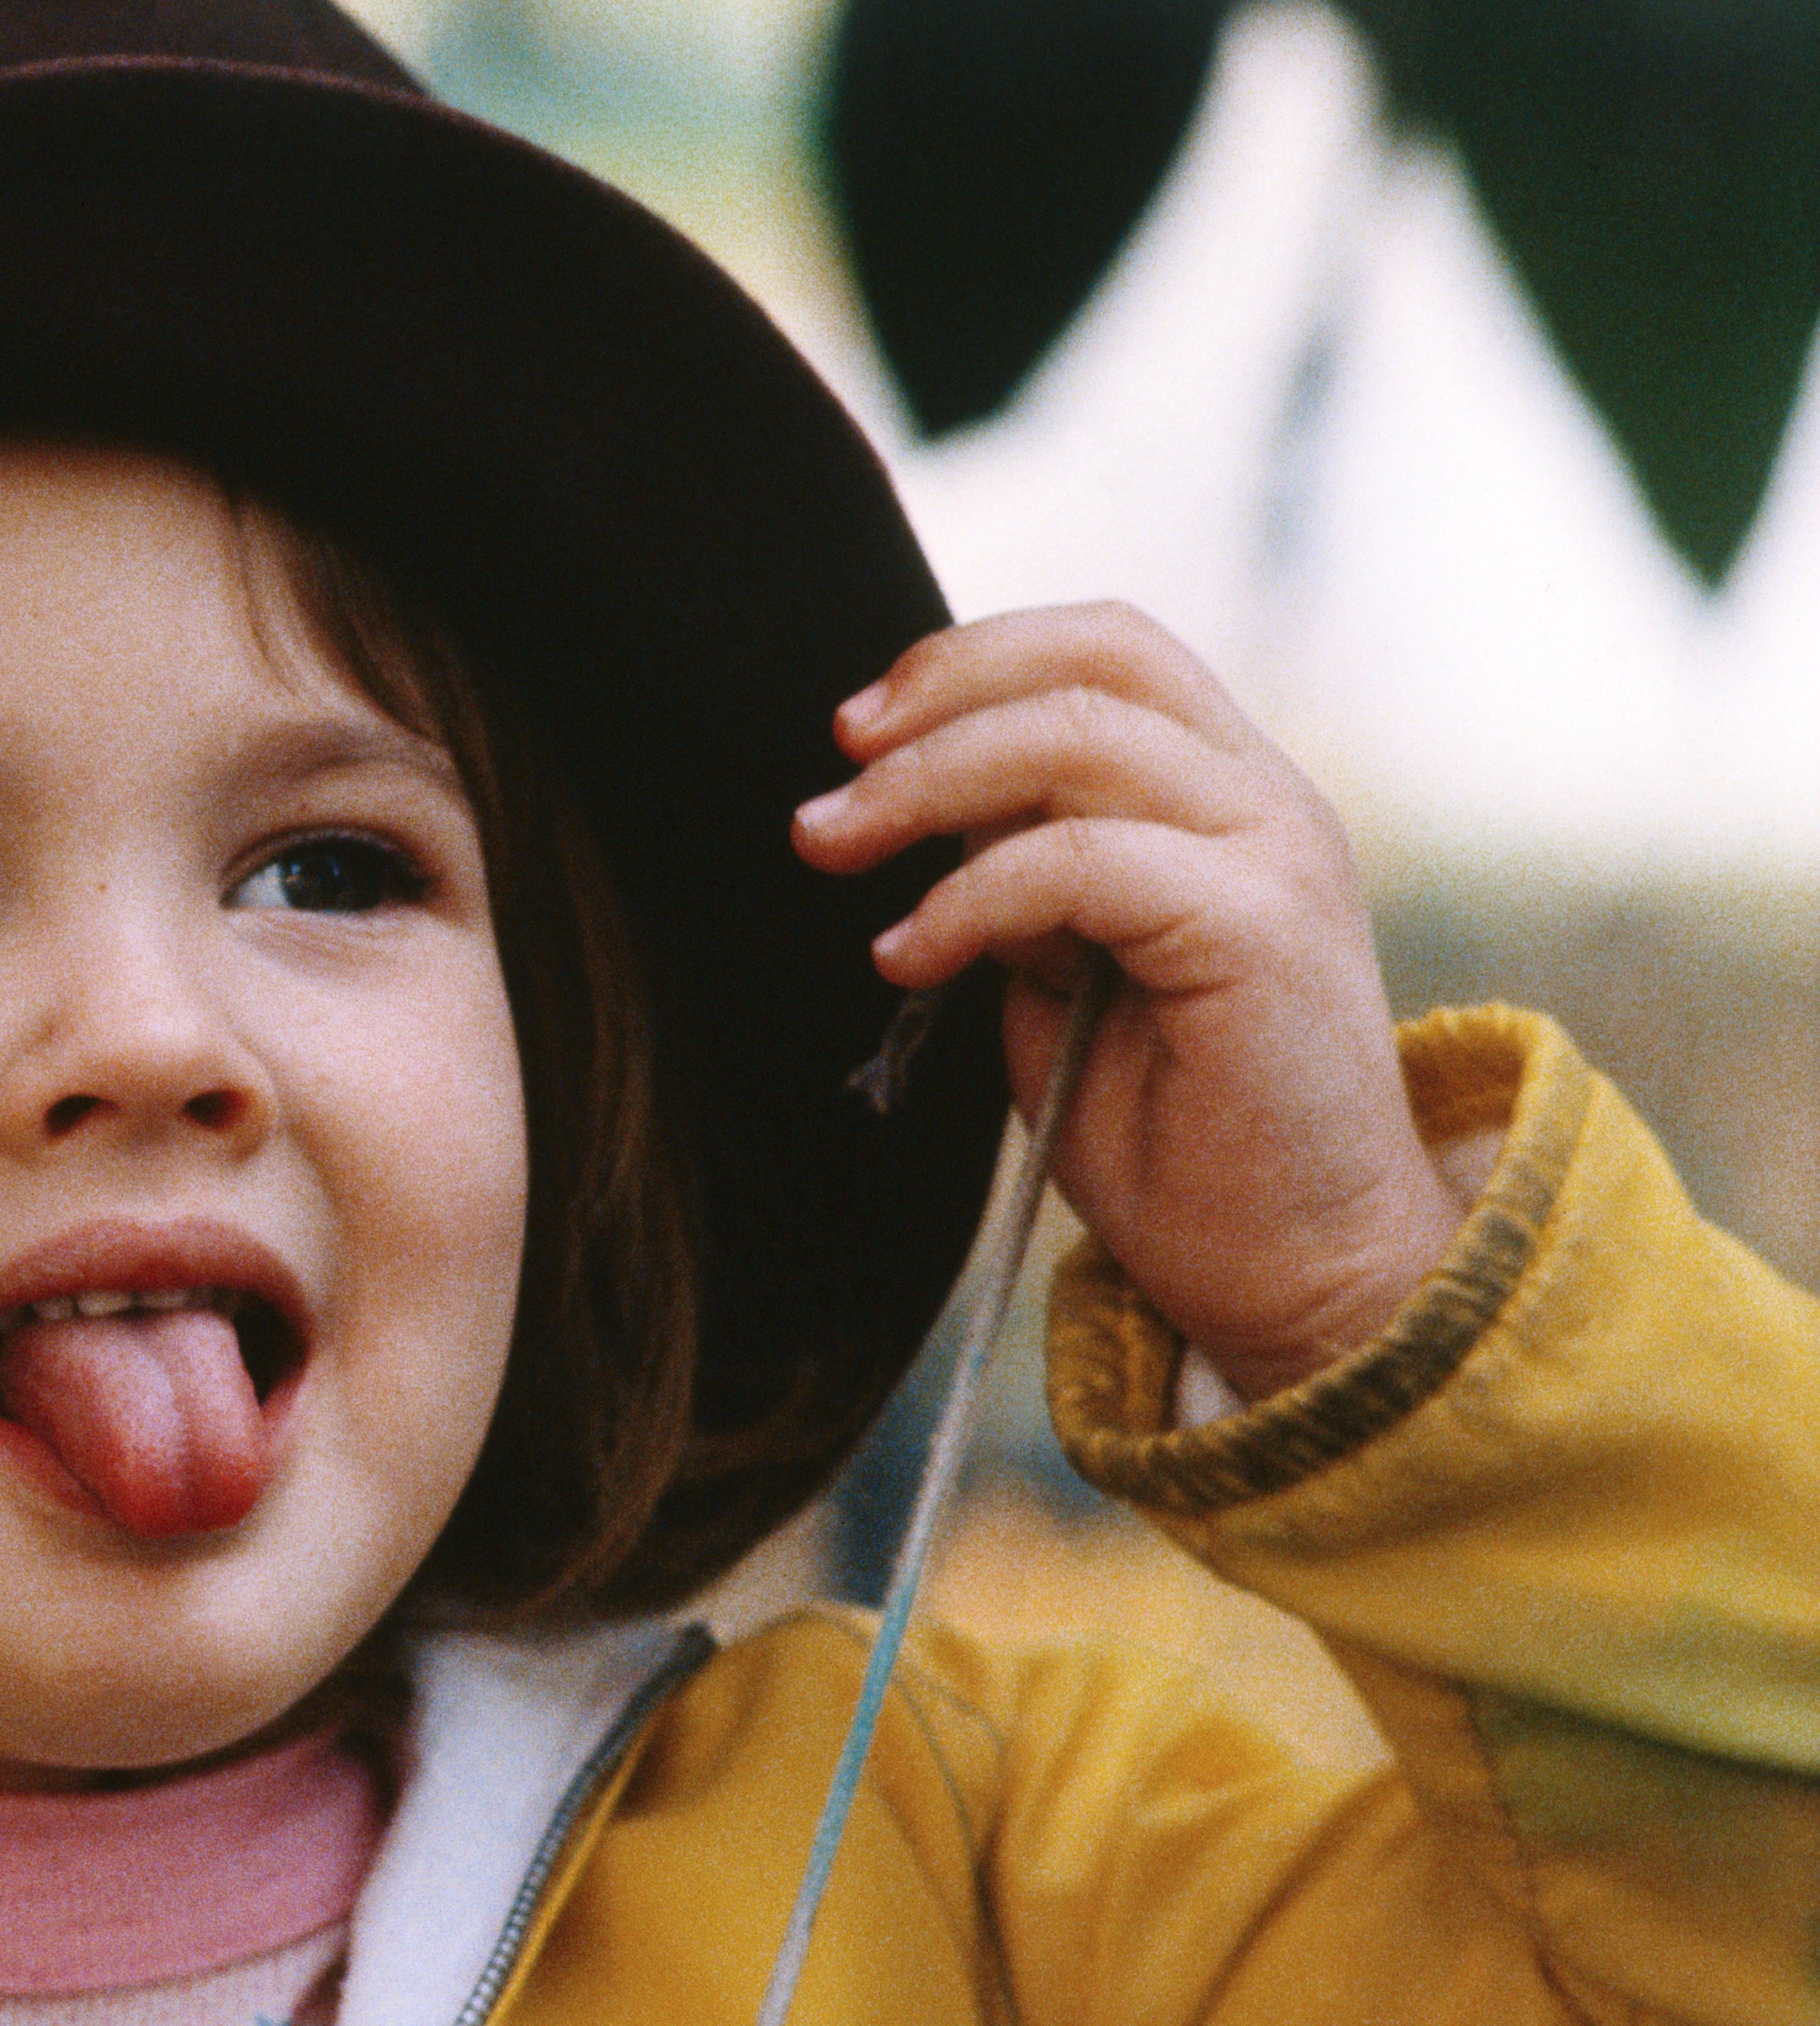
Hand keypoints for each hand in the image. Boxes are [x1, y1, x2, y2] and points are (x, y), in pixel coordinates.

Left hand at [794, 603, 1464, 1400]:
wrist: (1298, 1272)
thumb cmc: (1177, 1137)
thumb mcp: (1070, 971)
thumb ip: (1020, 874)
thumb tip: (927, 804)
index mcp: (1230, 795)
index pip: (1108, 648)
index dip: (972, 660)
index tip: (859, 728)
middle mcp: (1268, 801)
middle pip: (1095, 657)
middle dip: (937, 695)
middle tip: (832, 772)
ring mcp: (1276, 855)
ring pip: (1077, 739)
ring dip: (926, 787)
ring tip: (833, 848)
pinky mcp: (1260, 929)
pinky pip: (1080, 863)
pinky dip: (970, 897)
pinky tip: (910, 957)